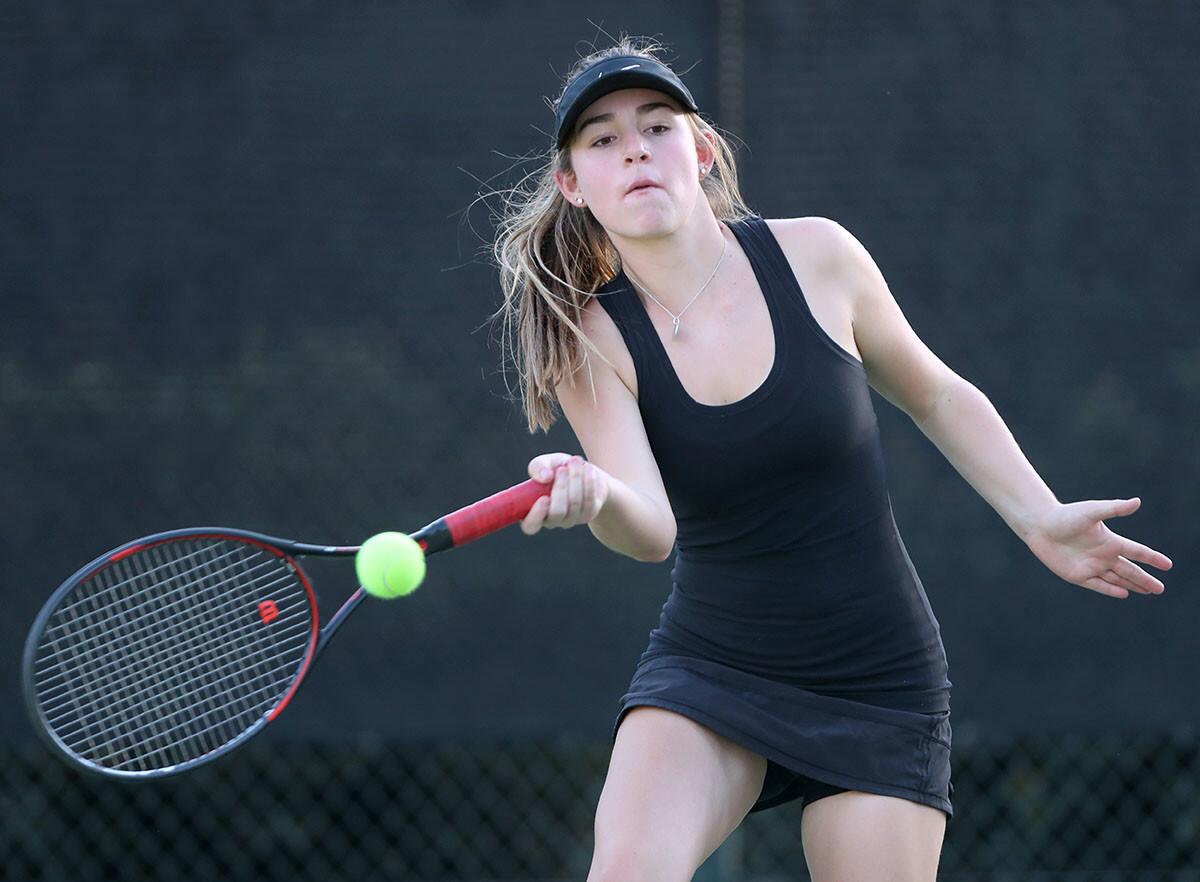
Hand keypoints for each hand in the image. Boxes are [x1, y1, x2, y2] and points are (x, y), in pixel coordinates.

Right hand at [520, 453, 609, 534]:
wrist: (584, 472)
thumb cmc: (558, 469)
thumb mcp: (546, 463)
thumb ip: (538, 466)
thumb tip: (545, 477)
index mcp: (534, 512)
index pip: (530, 526)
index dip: (536, 516)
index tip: (544, 498)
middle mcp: (552, 520)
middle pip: (556, 513)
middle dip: (560, 489)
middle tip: (562, 469)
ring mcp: (571, 520)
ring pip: (574, 504)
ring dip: (575, 480)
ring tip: (575, 461)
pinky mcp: (588, 514)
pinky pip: (589, 500)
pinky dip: (588, 482)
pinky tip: (587, 468)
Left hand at [1023, 498, 1172, 598]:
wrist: (1040, 525)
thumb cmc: (1066, 515)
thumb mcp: (1092, 511)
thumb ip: (1114, 509)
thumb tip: (1137, 502)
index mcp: (1110, 541)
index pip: (1136, 551)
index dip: (1152, 558)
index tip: (1168, 565)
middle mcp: (1103, 555)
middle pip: (1129, 570)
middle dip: (1145, 579)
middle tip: (1161, 589)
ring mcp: (1091, 566)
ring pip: (1117, 579)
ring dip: (1133, 585)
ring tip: (1149, 591)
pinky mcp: (1077, 575)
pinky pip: (1097, 585)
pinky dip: (1111, 590)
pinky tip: (1124, 593)